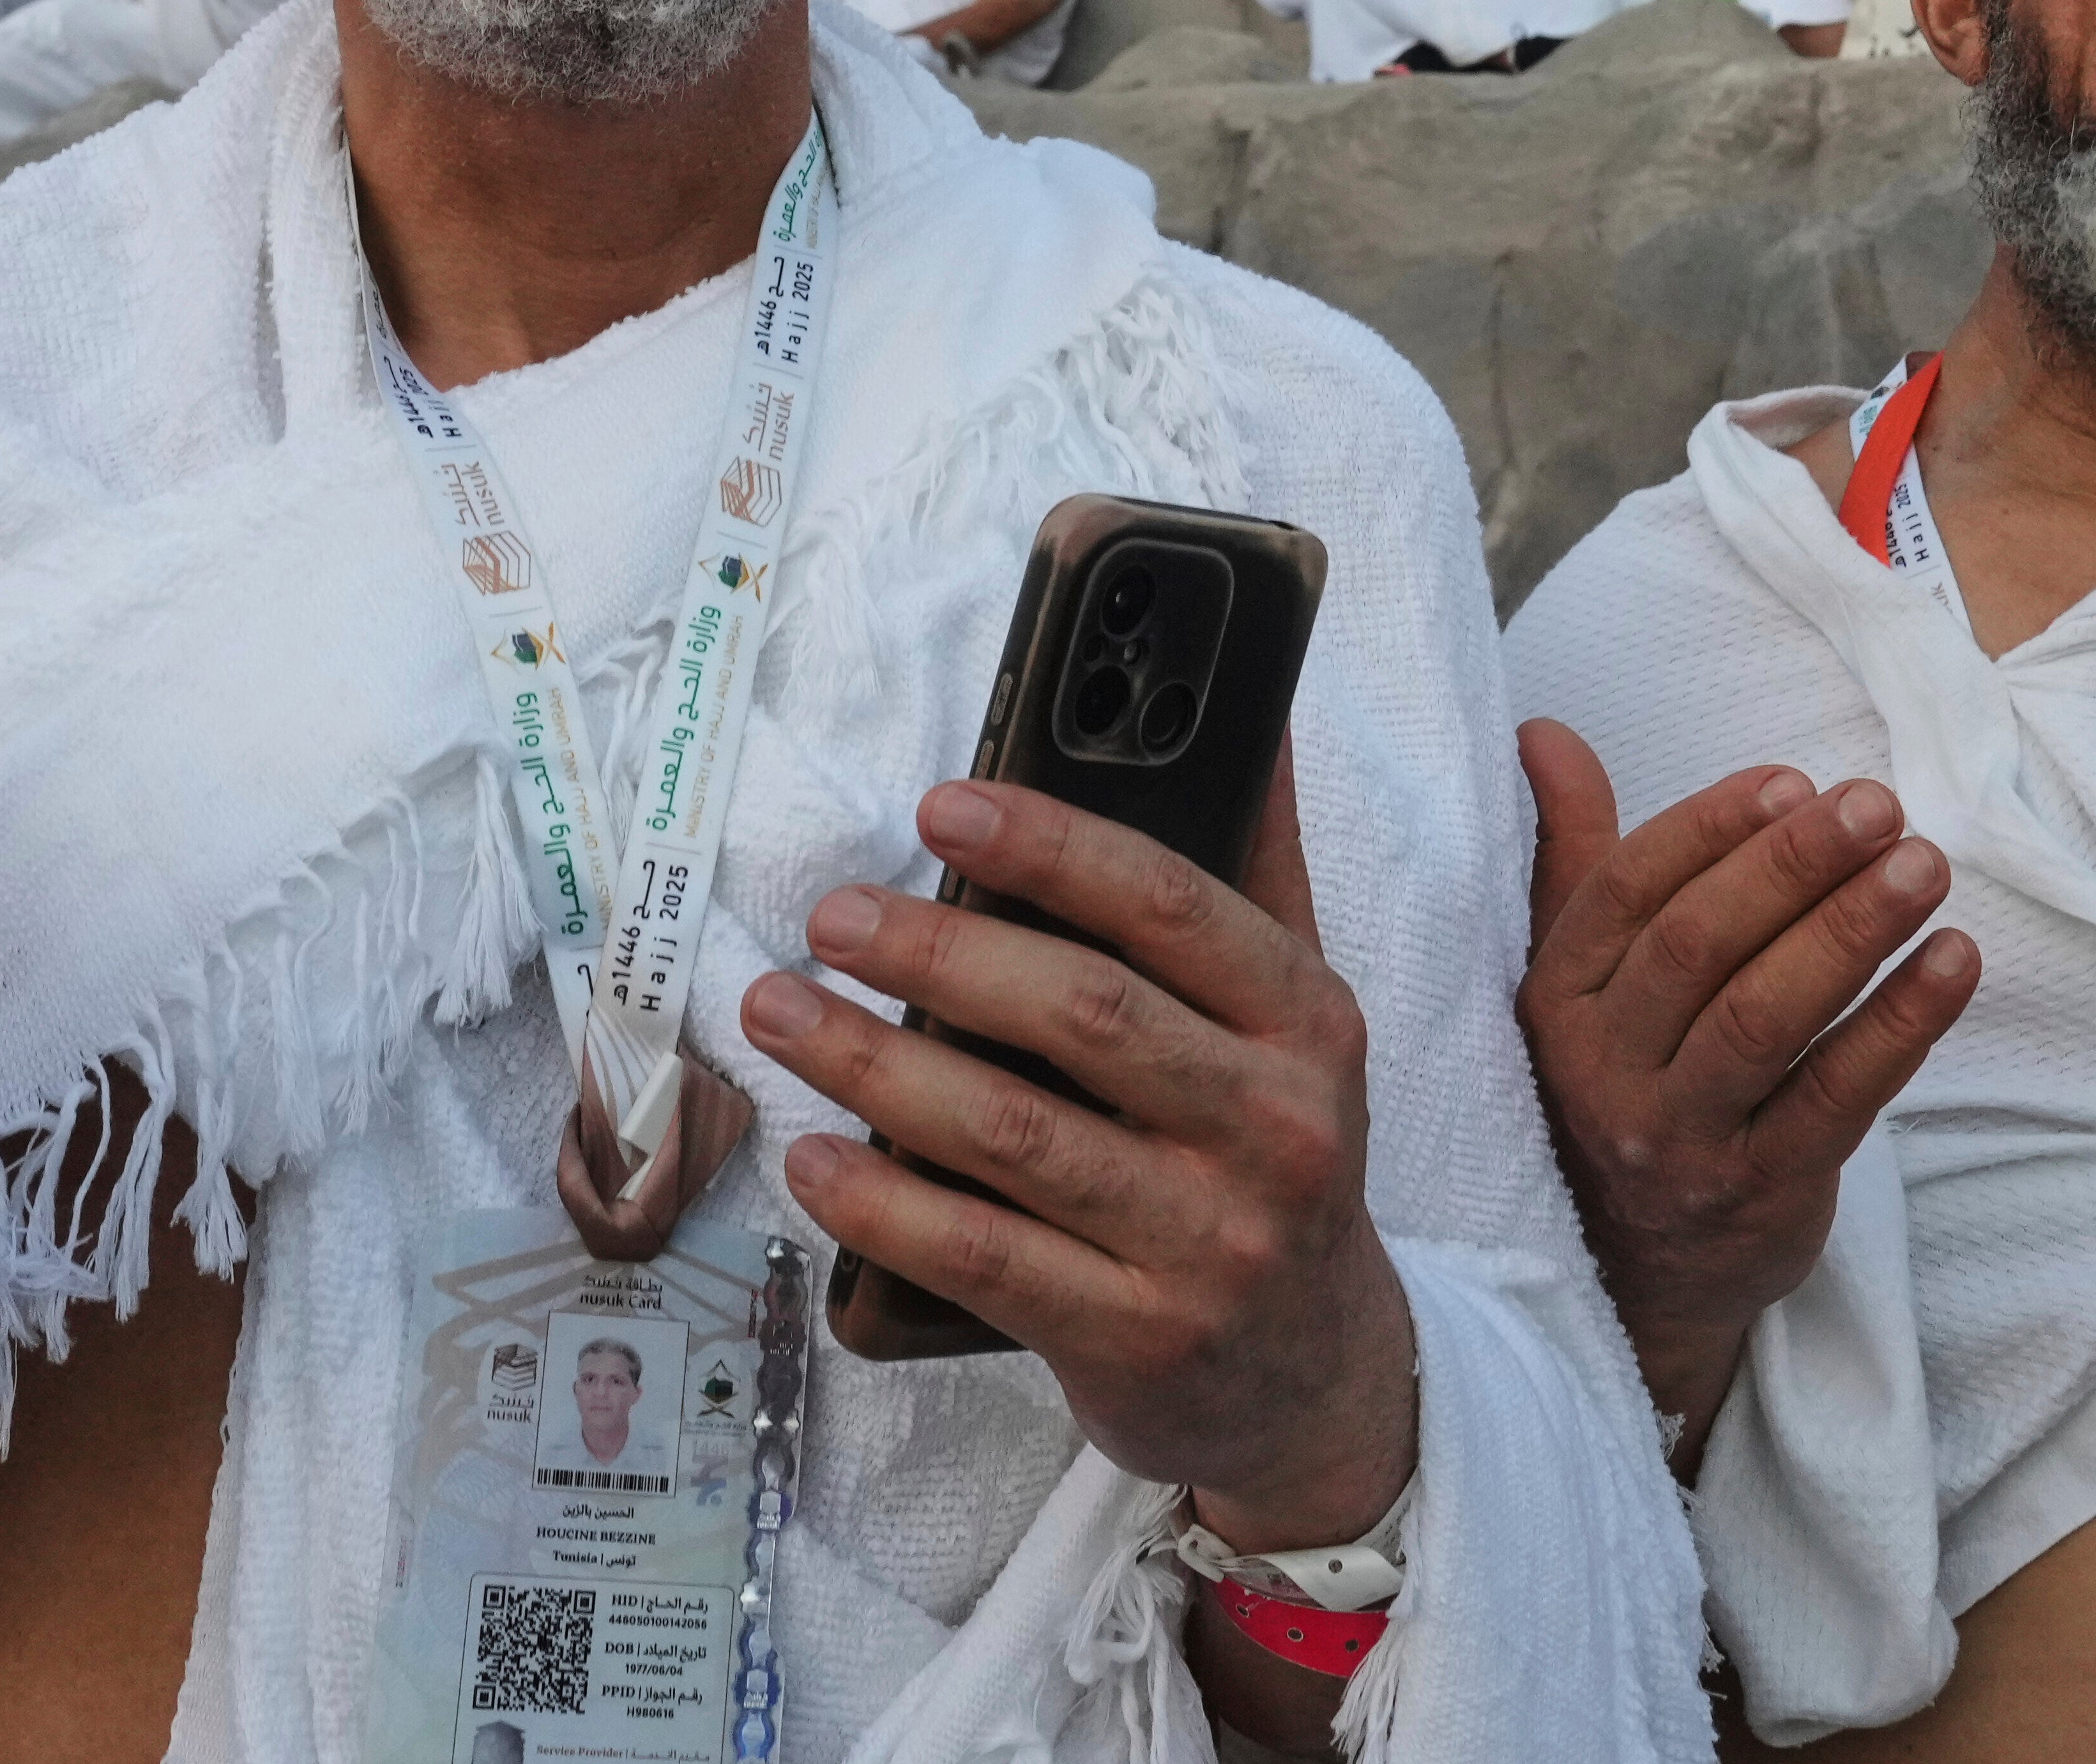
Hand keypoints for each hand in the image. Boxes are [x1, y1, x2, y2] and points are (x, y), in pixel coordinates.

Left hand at [748, 765, 1418, 1551]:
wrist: (1315, 1375)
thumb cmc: (1271, 1159)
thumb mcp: (1295, 1024)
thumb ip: (1258, 875)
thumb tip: (1254, 719)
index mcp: (1308, 1024)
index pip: (1173, 908)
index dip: (1052, 848)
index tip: (938, 807)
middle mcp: (1272, 1130)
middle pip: (1084, 1015)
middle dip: (939, 953)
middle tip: (831, 918)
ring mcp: (1207, 1244)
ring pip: (1015, 1135)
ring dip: (876, 1067)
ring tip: (780, 1011)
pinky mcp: (1135, 1340)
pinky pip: (985, 1258)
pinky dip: (886, 1205)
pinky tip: (813, 1158)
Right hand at [1515, 727, 1971, 1431]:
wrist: (1643, 1274)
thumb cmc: (1626, 1082)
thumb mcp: (1584, 976)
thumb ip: (1576, 853)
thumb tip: (1545, 733)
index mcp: (1558, 998)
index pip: (1629, 890)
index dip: (1714, 827)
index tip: (1795, 779)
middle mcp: (1604, 1067)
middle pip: (1701, 947)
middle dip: (1795, 865)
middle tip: (1880, 805)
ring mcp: (1679, 1136)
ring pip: (1767, 1018)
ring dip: (1854, 932)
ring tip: (1926, 865)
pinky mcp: (1760, 1190)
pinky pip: (1839, 1096)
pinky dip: (1902, 1024)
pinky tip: (1955, 961)